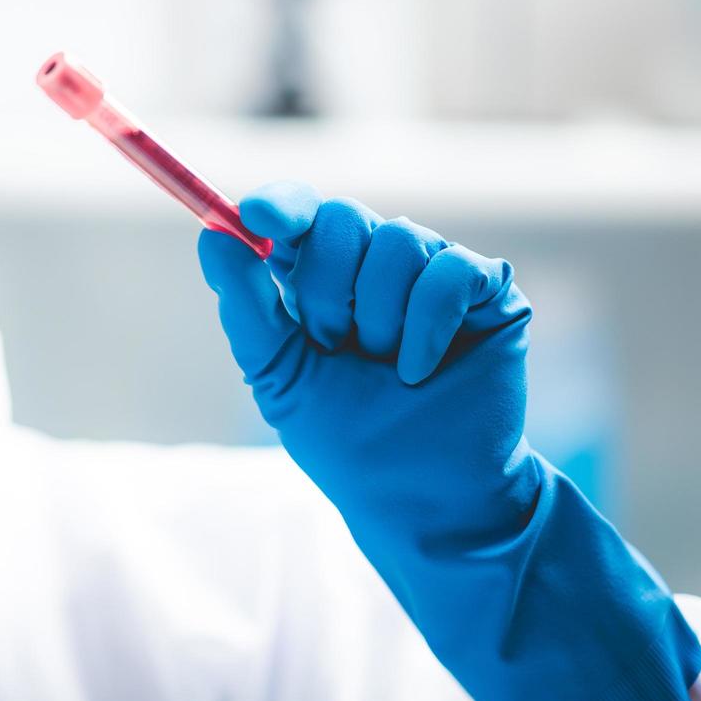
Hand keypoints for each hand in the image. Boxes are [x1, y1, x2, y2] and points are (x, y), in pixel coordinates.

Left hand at [198, 181, 535, 554]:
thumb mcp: (278, 376)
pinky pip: (450, 271)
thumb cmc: (346, 440)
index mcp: (321, 276)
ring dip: (380, 318)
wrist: (418, 496)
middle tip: (335, 347)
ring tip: (385, 369)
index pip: (299, 211)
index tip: (256, 217)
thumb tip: (213, 236)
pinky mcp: (488, 292)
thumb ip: (246, 307)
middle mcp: (376, 264)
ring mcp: (433, 273)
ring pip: (400, 239)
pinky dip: (427, 326)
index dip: (280, 205)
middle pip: (343, 217)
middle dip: (327, 289)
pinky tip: (420, 371)